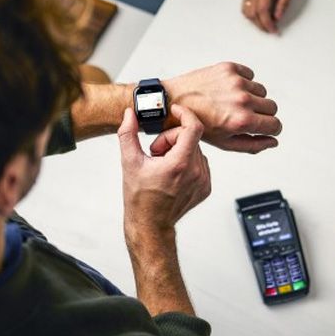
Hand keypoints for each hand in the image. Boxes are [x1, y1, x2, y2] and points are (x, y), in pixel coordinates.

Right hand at [118, 104, 210, 237]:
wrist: (150, 224)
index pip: (193, 127)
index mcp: (179, 164)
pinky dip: (187, 162)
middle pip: (190, 137)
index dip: (184, 114)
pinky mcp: (206, 187)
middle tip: (156, 153)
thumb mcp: (129, 162)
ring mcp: (203, 181)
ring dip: (179, 150)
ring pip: (195, 149)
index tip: (175, 111)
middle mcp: (196, 172)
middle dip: (171, 139)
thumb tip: (129, 115)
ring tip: (162, 166)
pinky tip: (172, 174)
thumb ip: (128, 134)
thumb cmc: (140, 198)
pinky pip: (200, 162)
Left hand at [163, 62, 281, 152]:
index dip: (271, 128)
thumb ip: (253, 145)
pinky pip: (250, 74)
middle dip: (263, 114)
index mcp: (242, 120)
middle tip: (244, 115)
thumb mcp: (224, 143)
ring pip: (261, 91)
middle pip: (272, 107)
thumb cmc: (197, 124)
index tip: (264, 127)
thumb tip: (273, 141)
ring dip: (252, 97)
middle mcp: (242, 100)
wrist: (173, 101)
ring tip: (232, 103)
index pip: (275, 124)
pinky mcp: (229, 68)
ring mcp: (236, 82)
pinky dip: (244, 82)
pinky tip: (227, 90)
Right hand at [242, 0, 296, 33]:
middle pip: (253, 14)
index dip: (267, 24)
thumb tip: (278, 16)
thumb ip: (284, 2)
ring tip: (266, 24)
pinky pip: (245, 7)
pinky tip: (259, 16)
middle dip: (261, 25)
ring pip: (247, 12)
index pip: (262, 11)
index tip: (274, 30)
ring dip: (255, 21)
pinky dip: (251, 15)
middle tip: (271, 30)